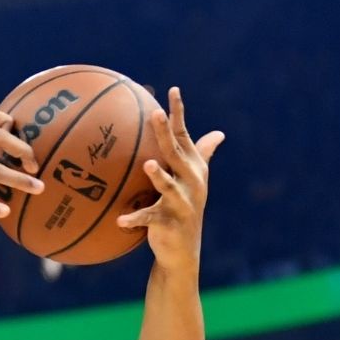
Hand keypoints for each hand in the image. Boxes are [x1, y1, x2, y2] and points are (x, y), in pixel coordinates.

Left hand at [116, 88, 224, 272]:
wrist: (183, 249)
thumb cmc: (184, 207)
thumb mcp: (193, 180)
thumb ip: (203, 155)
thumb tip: (219, 133)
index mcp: (192, 168)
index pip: (184, 135)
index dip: (179, 113)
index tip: (173, 90)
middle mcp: (191, 182)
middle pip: (176, 154)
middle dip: (166, 134)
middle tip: (155, 114)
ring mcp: (182, 203)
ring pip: (170, 186)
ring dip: (159, 176)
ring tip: (148, 164)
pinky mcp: (170, 224)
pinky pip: (150, 219)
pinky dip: (135, 219)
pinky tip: (120, 220)